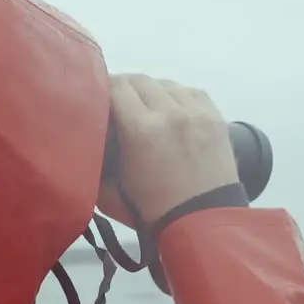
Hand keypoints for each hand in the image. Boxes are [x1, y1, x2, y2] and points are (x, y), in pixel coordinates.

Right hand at [97, 74, 239, 227]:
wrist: (203, 224)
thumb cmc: (153, 212)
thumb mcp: (110, 192)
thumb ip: (96, 164)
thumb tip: (88, 143)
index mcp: (141, 129)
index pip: (116, 86)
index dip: (103, 87)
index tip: (99, 97)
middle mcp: (170, 113)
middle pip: (140, 80)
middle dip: (126, 89)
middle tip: (120, 104)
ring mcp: (196, 113)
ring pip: (167, 84)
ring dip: (153, 92)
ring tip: (148, 108)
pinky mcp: (215, 118)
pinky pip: (191, 92)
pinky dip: (178, 98)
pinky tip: (173, 110)